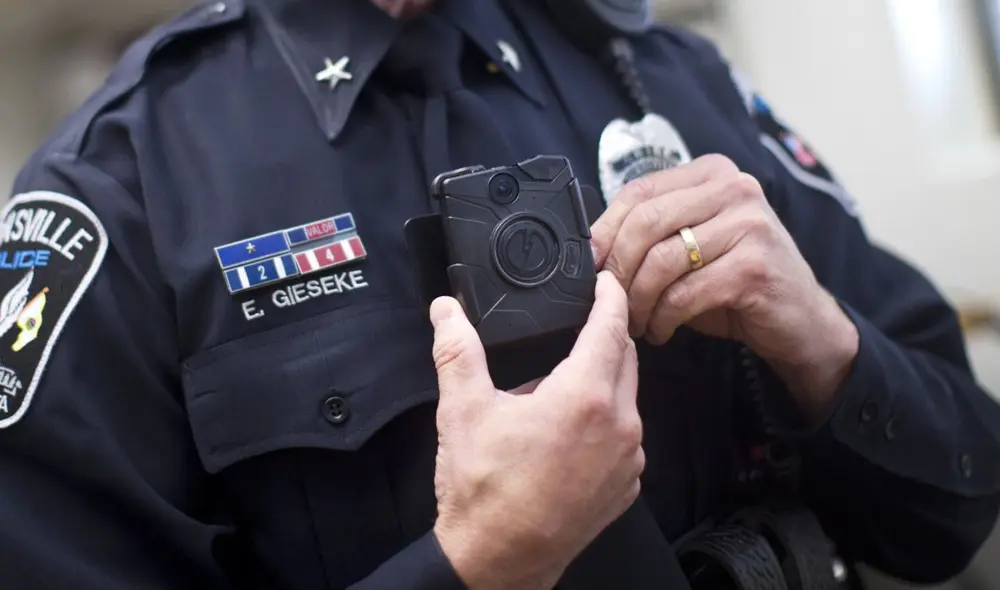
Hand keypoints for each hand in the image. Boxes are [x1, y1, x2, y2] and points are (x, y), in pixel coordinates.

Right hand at [430, 272, 642, 589]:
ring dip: (604, 381)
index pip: (611, 327)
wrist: (498, 562)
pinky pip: (626, 438)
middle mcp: (619, 426)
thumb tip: (446, 311)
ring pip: (628, 399)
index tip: (606, 281)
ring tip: (559, 386)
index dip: (610, 296)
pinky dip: (607, 422)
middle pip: (625, 359)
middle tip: (581, 323)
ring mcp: (628, 460)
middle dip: (607, 335)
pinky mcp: (626, 487)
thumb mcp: (463, 410)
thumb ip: (457, 350)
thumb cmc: (485, 492)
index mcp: (584, 397)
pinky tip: (570, 432)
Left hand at [591, 154, 858, 415]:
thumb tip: (592, 248)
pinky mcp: (754, 267)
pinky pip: (684, 294)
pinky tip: (661, 331)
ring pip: (661, 260)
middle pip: (645, 222)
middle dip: (618, 269)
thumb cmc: (738, 281)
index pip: (638, 191)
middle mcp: (734, 188)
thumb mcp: (692, 245)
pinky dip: (662, 319)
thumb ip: (653, 234)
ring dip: (638, 300)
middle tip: (610, 301)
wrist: (801, 320)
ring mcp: (749, 225)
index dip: (604, 231)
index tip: (590, 265)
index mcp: (712, 173)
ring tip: (636, 322)